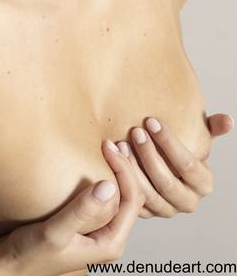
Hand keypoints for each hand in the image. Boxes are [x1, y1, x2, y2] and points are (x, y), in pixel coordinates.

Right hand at [0, 142, 143, 275]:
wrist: (9, 264)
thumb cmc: (29, 254)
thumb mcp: (54, 231)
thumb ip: (81, 210)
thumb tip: (108, 185)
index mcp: (110, 243)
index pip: (132, 200)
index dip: (124, 171)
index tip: (108, 148)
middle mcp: (109, 238)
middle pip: (130, 196)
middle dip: (124, 168)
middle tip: (110, 143)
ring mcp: (99, 231)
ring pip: (119, 196)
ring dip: (116, 172)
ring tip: (108, 148)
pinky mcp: (87, 223)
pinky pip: (104, 197)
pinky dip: (103, 177)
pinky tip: (94, 163)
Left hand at [116, 113, 233, 217]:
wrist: (163, 167)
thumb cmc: (179, 148)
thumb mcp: (198, 137)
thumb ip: (211, 129)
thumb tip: (228, 120)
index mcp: (203, 184)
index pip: (187, 164)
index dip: (168, 142)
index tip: (151, 121)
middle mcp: (187, 202)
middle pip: (166, 182)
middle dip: (148, 155)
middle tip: (134, 132)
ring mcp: (165, 210)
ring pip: (147, 195)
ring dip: (131, 169)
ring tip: (118, 144)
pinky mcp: (146, 214)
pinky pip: (132, 202)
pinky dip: (120, 182)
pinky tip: (110, 161)